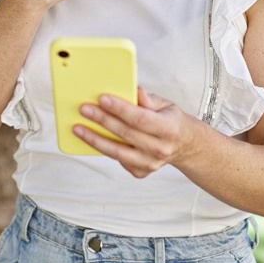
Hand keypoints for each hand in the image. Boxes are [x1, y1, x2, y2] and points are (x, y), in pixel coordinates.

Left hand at [74, 88, 197, 177]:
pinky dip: (104, 149)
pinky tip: (92, 139)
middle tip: (84, 109)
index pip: (140, 118)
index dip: (120, 109)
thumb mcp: (166, 105)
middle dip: (102, 120)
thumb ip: (149, 99)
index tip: (102, 99)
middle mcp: (160, 149)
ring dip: (95, 139)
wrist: (185, 145)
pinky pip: (118, 160)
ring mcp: (150, 163)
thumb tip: (135, 91)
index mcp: (169, 129)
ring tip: (78, 128)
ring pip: (117, 152)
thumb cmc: (171, 121)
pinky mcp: (141, 172)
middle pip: (126, 134)